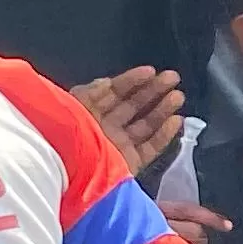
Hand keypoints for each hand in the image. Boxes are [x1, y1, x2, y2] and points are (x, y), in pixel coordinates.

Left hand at [72, 66, 186, 174]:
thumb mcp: (72, 104)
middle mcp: (104, 128)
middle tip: (172, 78)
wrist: (66, 172)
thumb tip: (109, 83)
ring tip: (178, 96)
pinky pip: (151, 147)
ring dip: (162, 109)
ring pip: (145, 125)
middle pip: (132, 107)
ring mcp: (118, 146)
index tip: (150, 71)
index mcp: (87, 113)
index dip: (131, 81)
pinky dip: (165, 135)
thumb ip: (91, 92)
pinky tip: (177, 120)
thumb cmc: (64, 135)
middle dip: (153, 91)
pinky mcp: (130, 164)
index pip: (113, 93)